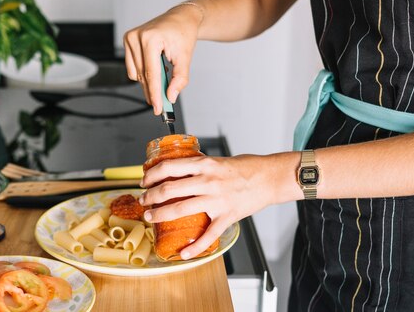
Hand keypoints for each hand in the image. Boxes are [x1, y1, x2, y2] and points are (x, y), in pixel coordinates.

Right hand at [123, 4, 201, 113]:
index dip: (154, 93)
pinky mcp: (128, 40)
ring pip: (136, 73)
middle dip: (152, 92)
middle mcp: (137, 37)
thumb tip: (171, 96)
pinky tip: (155, 69)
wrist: (180, 18)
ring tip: (163, 80)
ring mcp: (130, 38)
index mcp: (151, 39)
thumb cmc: (183, 33)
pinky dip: (143, 73)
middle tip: (161, 105)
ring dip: (148, 82)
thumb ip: (180, 78)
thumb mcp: (186, 57)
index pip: (151, 73)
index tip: (158, 108)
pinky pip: (132, 66)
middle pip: (142, 75)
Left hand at [139, 154, 273, 259]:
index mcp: (205, 165)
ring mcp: (217, 200)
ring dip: (161, 214)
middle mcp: (208, 181)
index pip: (169, 167)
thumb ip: (201, 166)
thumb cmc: (247, 167)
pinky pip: (208, 235)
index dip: (152, 175)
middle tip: (143, 200)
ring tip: (151, 216)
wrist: (270, 178)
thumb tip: (181, 170)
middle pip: (169, 189)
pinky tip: (183, 253)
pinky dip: (194, 247)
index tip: (144, 180)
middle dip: (151, 196)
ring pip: (180, 209)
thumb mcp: (219, 159)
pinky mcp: (227, 216)